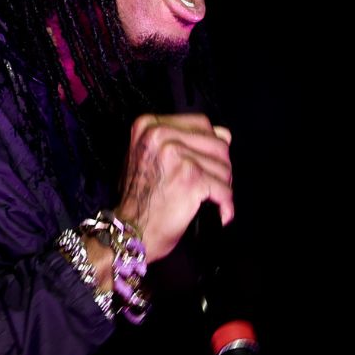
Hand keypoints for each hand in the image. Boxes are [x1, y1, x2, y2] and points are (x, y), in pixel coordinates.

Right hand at [111, 113, 232, 262]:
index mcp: (149, 125)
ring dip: (223, 186)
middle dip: (220, 167)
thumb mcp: (147, 156)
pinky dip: (226, 205)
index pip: (201, 124)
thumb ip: (177, 140)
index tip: (206, 164)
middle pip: (217, 143)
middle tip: (212, 185)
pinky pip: (224, 188)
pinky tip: (220, 213)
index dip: (210, 146)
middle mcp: (161, 135)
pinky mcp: (191, 177)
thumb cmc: (138, 199)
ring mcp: (176, 155)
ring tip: (212, 199)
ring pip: (224, 166)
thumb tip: (223, 135)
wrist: (128, 230)